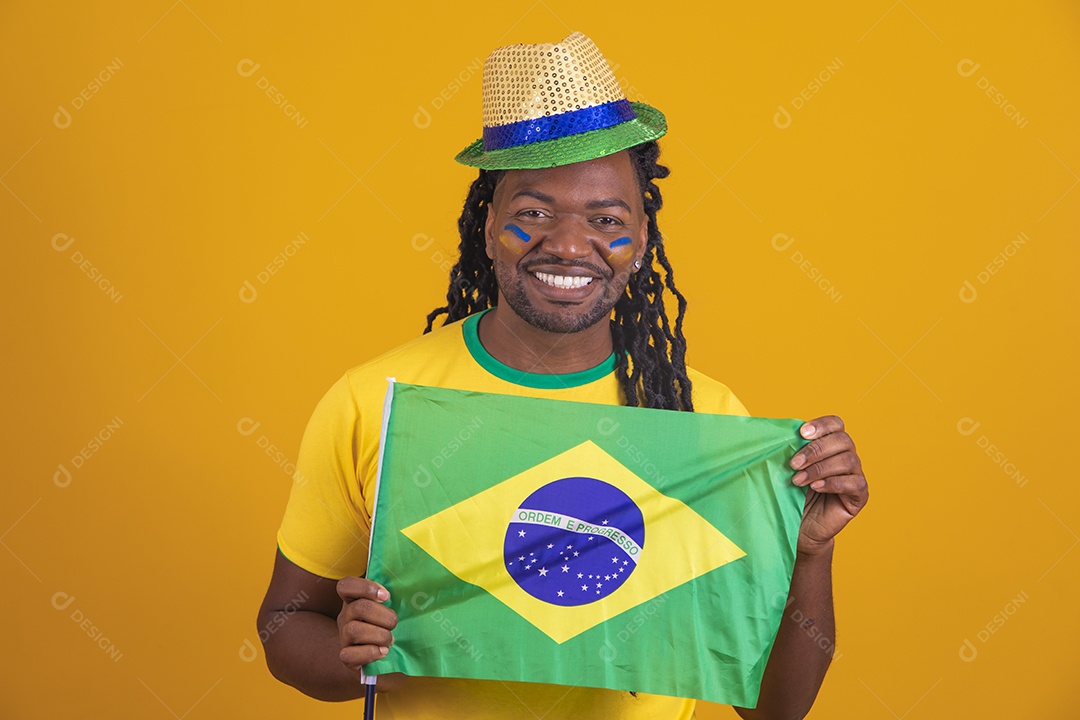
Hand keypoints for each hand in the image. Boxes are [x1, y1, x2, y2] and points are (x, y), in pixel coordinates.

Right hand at [336, 577, 403, 689]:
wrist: (377, 660)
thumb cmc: (386, 628)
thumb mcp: (386, 609)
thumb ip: (391, 598)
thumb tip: (411, 587)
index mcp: (354, 600)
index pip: (346, 585)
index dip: (365, 587)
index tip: (387, 596)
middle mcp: (345, 616)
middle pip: (358, 608)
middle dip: (384, 616)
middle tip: (394, 624)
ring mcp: (344, 637)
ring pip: (354, 630)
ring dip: (379, 635)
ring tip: (391, 640)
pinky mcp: (346, 657)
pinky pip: (350, 655)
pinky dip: (370, 653)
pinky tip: (383, 651)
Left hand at [789, 415, 868, 555]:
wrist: (800, 528)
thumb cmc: (792, 495)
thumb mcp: (788, 469)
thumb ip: (788, 450)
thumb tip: (773, 433)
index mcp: (831, 444)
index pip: (835, 424)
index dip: (821, 425)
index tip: (802, 433)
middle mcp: (847, 456)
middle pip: (842, 440)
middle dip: (815, 450)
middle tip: (794, 464)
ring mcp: (856, 475)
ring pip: (847, 460)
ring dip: (820, 468)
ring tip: (798, 480)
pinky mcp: (860, 495)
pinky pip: (854, 483)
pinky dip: (833, 482)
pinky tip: (816, 487)